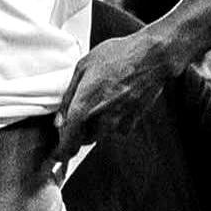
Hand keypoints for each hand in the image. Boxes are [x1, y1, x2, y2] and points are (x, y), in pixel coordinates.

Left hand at [54, 30, 169, 161]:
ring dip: (97, 125)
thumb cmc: (118, 55)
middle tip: (83, 112)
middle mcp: (101, 118)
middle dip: (79, 131)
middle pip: (83, 139)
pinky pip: (118, 129)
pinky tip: (118, 102)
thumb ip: (69, 96)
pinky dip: (115, 121)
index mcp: (84, 105)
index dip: (61, 151)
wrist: (151, 57)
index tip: (58, 155)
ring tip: (104, 99)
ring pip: (101, 134)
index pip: (68, 139)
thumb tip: (60, 119)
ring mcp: (118, 122)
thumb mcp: (83, 67)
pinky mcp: (133, 121)